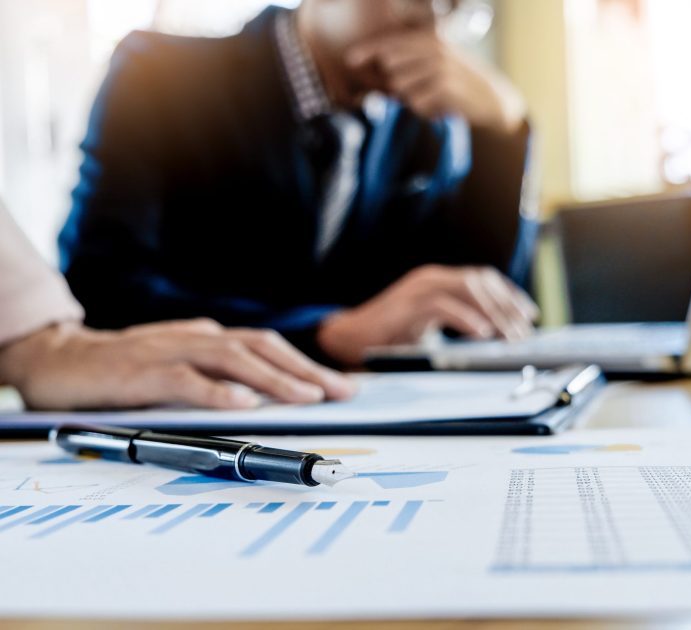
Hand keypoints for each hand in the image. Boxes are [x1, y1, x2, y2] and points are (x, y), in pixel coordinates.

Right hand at [0, 319, 355, 410]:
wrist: (61, 359)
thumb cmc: (127, 368)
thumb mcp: (180, 366)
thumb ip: (216, 375)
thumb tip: (263, 397)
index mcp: (208, 337)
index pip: (267, 346)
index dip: (306, 364)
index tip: (340, 385)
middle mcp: (196, 337)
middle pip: (260, 347)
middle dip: (305, 369)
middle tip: (341, 392)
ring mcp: (170, 351)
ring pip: (231, 359)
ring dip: (273, 378)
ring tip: (307, 397)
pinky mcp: (142, 372)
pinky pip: (185, 380)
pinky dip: (217, 392)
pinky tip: (244, 404)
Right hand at [317, 265, 538, 364]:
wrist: (349, 338)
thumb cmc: (391, 337)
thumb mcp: (432, 329)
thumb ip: (458, 326)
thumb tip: (496, 340)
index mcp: (439, 281)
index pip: (484, 278)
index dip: (510, 294)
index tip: (530, 314)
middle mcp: (431, 278)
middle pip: (481, 282)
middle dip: (508, 307)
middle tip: (525, 333)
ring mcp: (418, 288)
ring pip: (467, 288)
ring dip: (493, 313)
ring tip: (509, 337)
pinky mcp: (406, 305)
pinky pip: (442, 306)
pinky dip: (466, 319)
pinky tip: (482, 334)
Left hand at [346, 31, 525, 133]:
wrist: (493, 100)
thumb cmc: (459, 85)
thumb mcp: (438, 65)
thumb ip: (409, 65)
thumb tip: (379, 70)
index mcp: (431, 40)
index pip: (391, 41)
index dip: (367, 50)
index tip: (349, 60)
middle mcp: (434, 49)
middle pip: (391, 65)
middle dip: (394, 82)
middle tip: (416, 91)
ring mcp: (439, 68)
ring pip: (401, 87)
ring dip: (411, 98)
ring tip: (432, 98)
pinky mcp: (444, 88)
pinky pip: (415, 103)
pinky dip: (423, 109)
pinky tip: (439, 108)